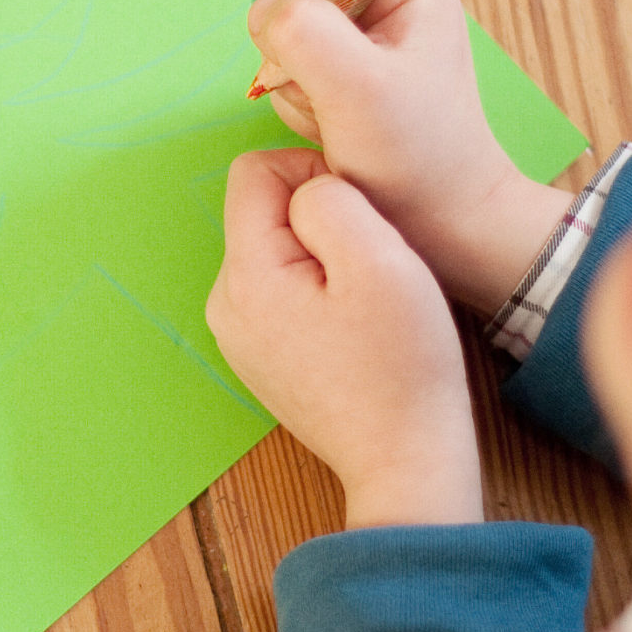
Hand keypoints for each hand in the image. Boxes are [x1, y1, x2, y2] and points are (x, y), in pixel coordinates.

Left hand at [206, 147, 481, 528]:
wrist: (404, 460)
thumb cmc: (401, 364)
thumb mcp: (379, 260)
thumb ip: (331, 200)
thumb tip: (307, 189)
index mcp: (246, 276)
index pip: (254, 171)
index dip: (314, 175)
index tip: (361, 220)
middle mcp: (226, 305)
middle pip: (265, 213)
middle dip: (320, 223)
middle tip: (371, 270)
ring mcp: (241, 337)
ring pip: (278, 253)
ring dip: (325, 260)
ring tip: (366, 304)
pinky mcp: (264, 358)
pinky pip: (285, 294)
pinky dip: (322, 296)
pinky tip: (357, 330)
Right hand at [249, 0, 570, 313]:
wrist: (447, 223)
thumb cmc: (419, 159)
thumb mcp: (358, 90)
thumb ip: (304, 32)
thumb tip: (267, 11)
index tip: (300, 31)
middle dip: (295, 40)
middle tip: (329, 92)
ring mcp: (369, 32)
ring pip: (289, 28)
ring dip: (298, 80)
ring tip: (339, 119)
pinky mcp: (352, 69)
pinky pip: (294, 66)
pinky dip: (303, 101)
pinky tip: (337, 130)